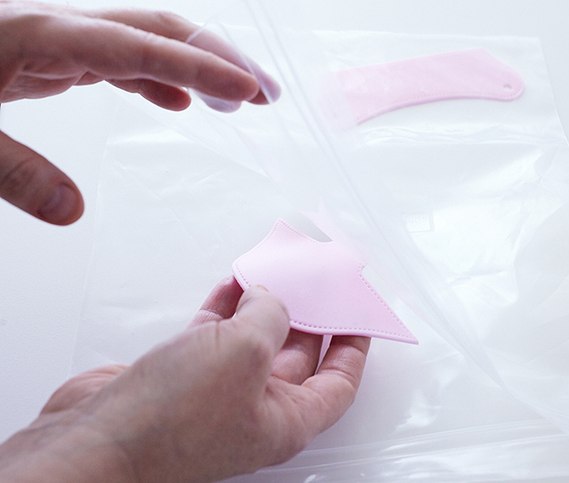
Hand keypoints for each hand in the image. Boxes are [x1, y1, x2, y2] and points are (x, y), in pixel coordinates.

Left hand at [0, 1, 275, 224]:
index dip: (201, 68)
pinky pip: (122, 61)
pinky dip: (159, 80)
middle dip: (219, 57)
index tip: (249, 91)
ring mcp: (60, 39)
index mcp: (40, 35)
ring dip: (198, 68)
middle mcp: (61, 27)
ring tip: (238, 102)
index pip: (141, 47)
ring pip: (147, 42)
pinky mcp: (54, 55)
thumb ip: (11, 170)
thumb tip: (74, 212)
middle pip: (158, 29)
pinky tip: (177, 104)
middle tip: (266, 93)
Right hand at [0, 278, 369, 481]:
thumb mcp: (245, 352)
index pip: (339, 380)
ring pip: (253, 338)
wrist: (94, 441)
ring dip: (264, 303)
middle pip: (296, 353)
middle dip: (308, 313)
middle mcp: (255, 407)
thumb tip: (270, 297)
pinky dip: (226, 307)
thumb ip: (271, 316)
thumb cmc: (170, 420)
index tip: (359, 312)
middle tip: (316, 278)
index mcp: (285, 419)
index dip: (354, 346)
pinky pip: (216, 333)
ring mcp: (217, 390)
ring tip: (276, 270)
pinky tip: (233, 284)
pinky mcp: (182, 374)